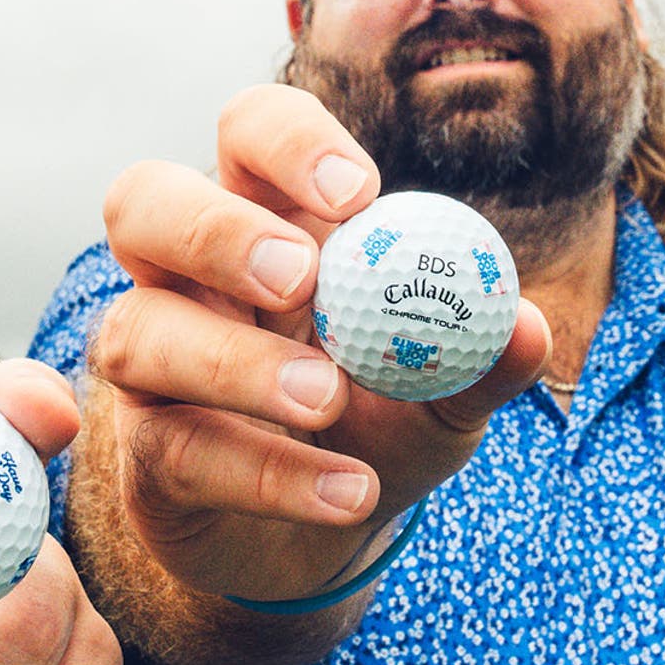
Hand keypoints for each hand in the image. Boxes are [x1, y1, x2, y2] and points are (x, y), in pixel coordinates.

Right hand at [89, 84, 550, 601]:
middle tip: (300, 277)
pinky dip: (271, 473)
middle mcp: (183, 274)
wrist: (338, 533)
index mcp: (264, 216)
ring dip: (235, 363)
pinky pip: (178, 450)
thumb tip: (527, 326)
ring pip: (136, 333)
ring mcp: (147, 361)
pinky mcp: (141, 455)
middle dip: (215, 229)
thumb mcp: (446, 392)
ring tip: (327, 400)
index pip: (248, 131)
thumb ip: (483, 358)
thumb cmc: (384, 423)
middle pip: (143, 201)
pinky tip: (351, 492)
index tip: (358, 196)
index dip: (289, 144)